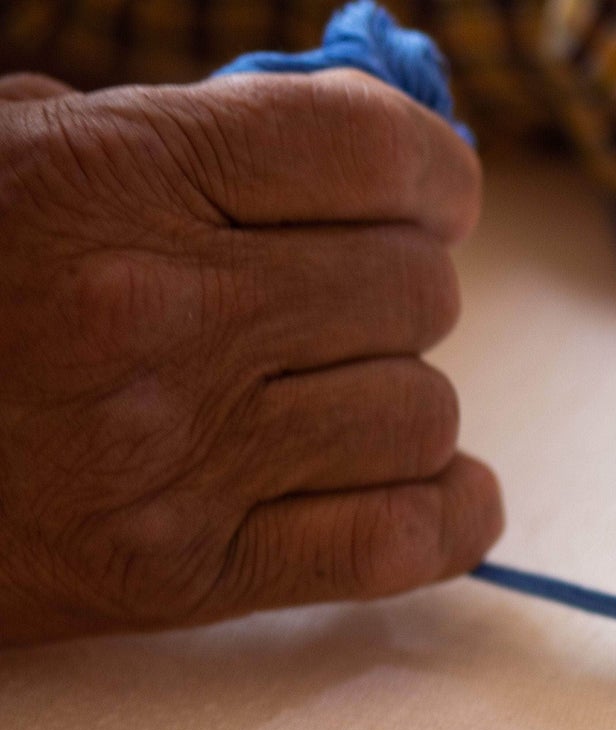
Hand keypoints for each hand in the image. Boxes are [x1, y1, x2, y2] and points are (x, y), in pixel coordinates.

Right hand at [0, 69, 500, 646]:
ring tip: (331, 394)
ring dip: (401, 402)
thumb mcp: (16, 152)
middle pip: (416, 291)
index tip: (429, 195)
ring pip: (423, 415)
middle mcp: (157, 318)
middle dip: (403, 288)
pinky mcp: (183, 574)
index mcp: (108, 184)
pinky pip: (403, 541)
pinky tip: (418, 484)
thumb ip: (188, 138)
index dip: (431, 172)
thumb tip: (365, 152)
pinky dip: (442, 514)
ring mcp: (176, 457)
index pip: (372, 154)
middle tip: (349, 301)